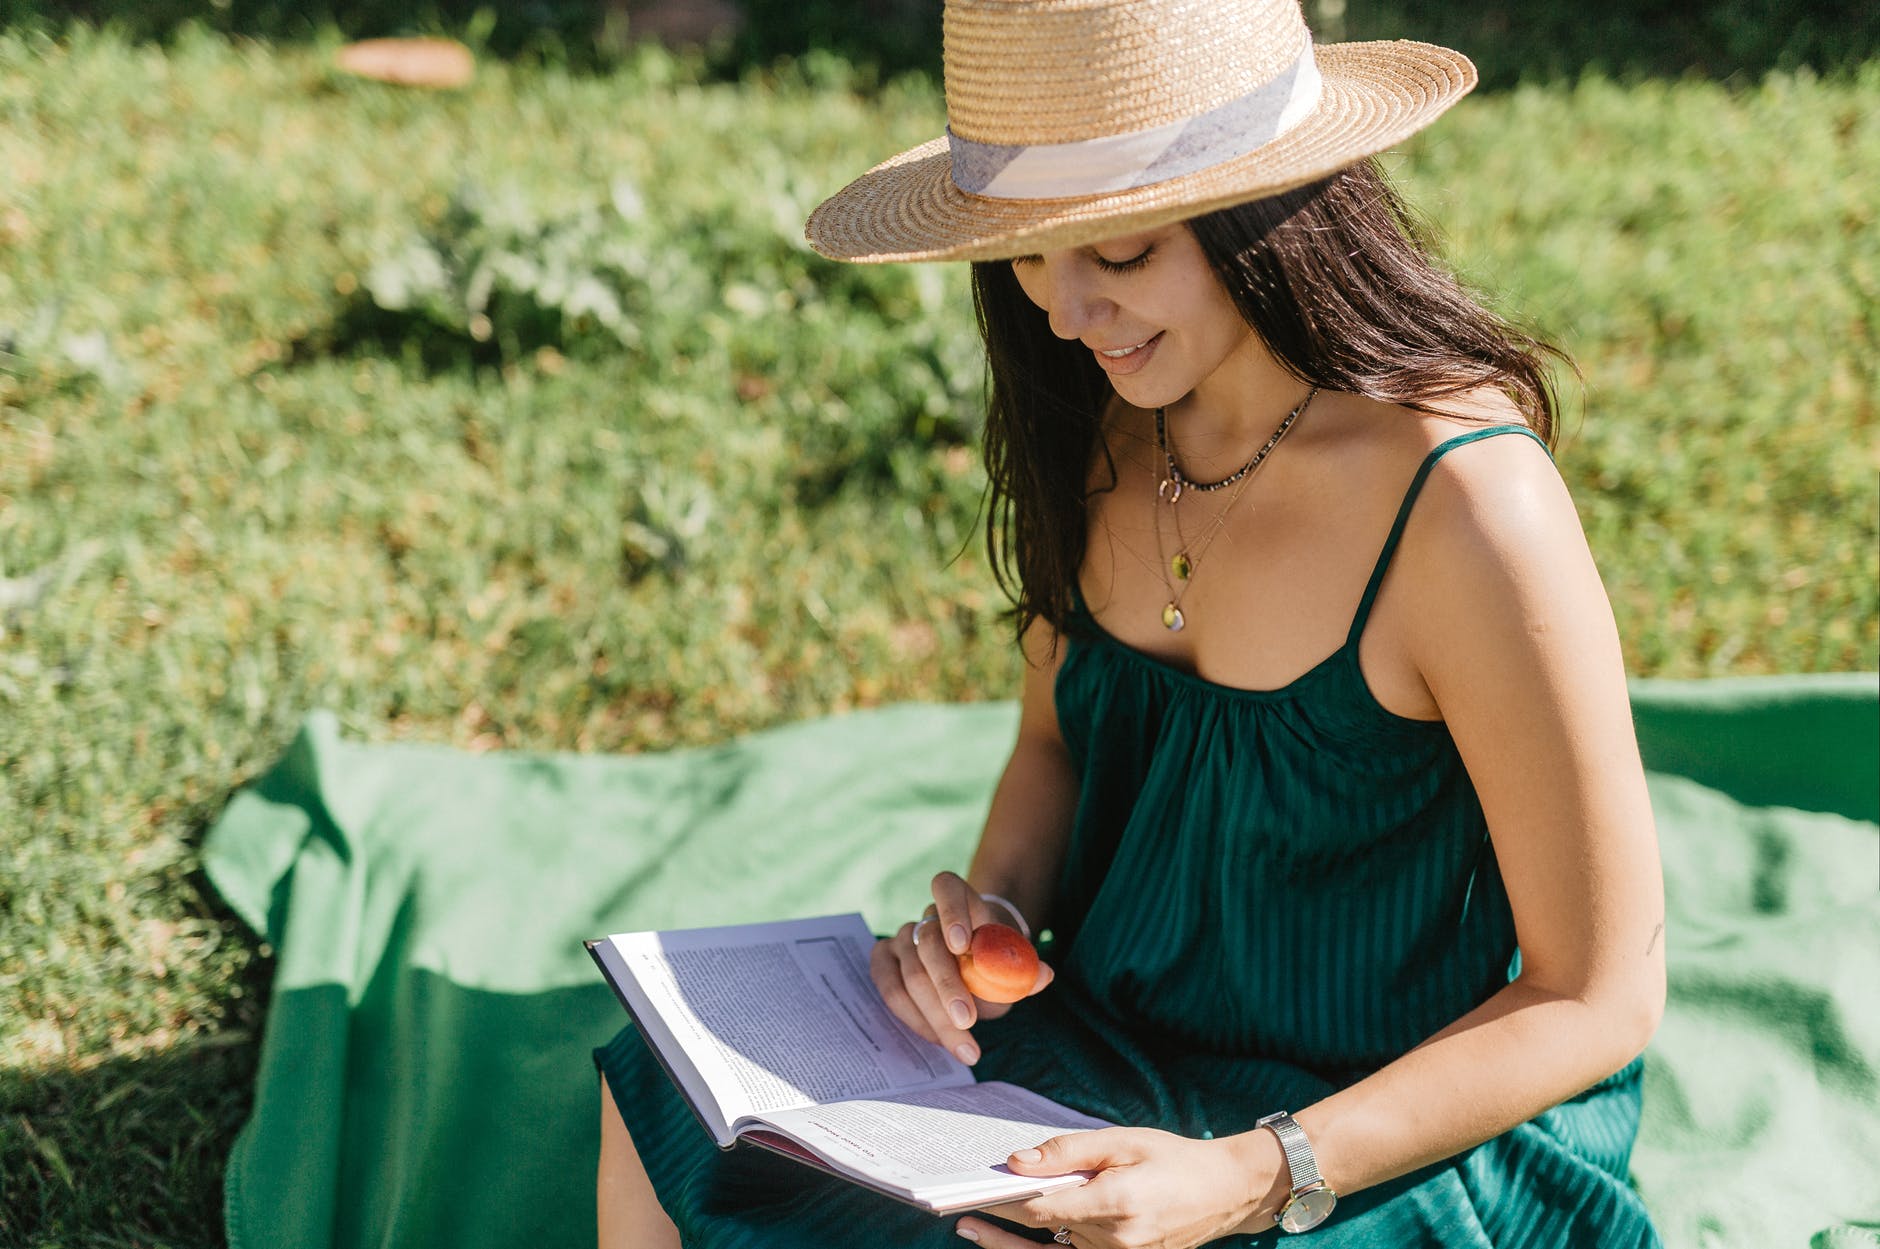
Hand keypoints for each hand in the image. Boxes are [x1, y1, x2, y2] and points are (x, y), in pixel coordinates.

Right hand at [869, 871, 1052, 1064]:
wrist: (971, 964)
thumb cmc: (993, 960)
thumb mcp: (1011, 961)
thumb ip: (1024, 969)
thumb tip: (1045, 976)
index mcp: (958, 900)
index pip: (947, 888)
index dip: (952, 913)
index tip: (963, 946)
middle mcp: (924, 918)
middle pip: (928, 946)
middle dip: (948, 989)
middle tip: (968, 1023)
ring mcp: (900, 940)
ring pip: (908, 976)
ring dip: (935, 1016)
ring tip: (963, 1047)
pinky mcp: (883, 962)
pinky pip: (891, 991)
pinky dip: (915, 1018)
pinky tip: (938, 1038)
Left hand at [957, 1127, 1286, 1248]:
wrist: (1224, 1192)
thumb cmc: (1173, 1158)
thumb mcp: (1122, 1141)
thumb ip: (1069, 1152)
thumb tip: (1019, 1161)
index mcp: (1115, 1205)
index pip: (1042, 1211)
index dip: (1004, 1205)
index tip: (971, 1196)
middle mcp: (1116, 1242)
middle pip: (1044, 1234)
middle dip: (1003, 1224)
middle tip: (961, 1221)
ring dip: (1018, 1243)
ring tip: (977, 1232)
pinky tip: (1020, 1243)